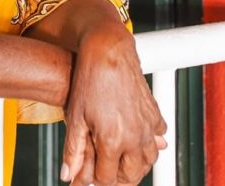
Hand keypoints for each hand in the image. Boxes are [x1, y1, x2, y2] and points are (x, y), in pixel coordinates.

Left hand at [61, 26, 166, 185]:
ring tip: (120, 162)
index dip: (93, 180)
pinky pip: (158, 138)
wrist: (107, 51)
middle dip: (117, 179)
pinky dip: (149, 144)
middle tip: (103, 173)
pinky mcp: (154, 113)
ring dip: (135, 165)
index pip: (107, 178)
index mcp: (112, 141)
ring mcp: (147, 126)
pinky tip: (137, 139)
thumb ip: (73, 150)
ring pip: (148, 161)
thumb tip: (67, 175)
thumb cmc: (89, 79)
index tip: (85, 176)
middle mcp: (134, 137)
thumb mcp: (74, 116)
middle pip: (131, 175)